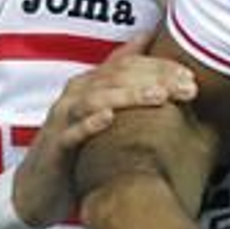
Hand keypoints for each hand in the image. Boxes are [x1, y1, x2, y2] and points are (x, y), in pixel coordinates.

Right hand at [12, 40, 196, 227]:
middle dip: (155, 78)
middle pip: (117, 76)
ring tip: (159, 97)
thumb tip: (147, 38)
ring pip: (96, 97)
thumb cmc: (79, 148)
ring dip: (129, 95)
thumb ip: (123, 77)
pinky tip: (110, 119)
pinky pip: (71, 132)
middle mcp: (77, 94)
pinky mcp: (54, 146)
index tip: (191, 76)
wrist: (38, 190)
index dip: (161, 67)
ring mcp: (63, 119)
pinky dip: (89, 123)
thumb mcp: (103, 110)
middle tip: (187, 86)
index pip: (130, 64)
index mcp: (92, 83)